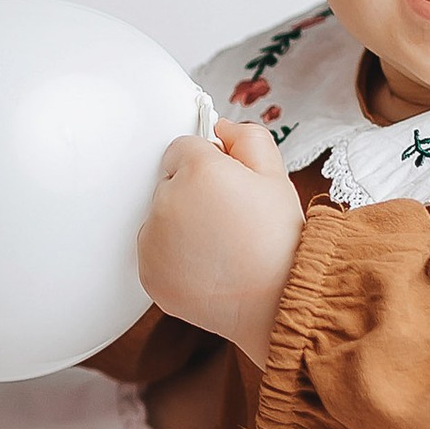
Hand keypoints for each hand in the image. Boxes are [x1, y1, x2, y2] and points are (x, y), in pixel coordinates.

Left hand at [139, 121, 305, 362]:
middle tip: (229, 219)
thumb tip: (220, 127)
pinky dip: (173, 258)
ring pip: (159, 218)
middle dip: (193, 194)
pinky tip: (207, 267)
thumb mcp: (275, 176)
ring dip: (180, 225)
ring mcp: (153, 240)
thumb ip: (247, 138)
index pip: (183, 148)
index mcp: (197, 170)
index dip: (209, 164)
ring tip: (219, 247)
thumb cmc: (280, 241)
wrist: (278, 301)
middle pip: (169, 182)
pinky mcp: (148, 273)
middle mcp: (167, 201)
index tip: (227, 186)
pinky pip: (154, 253)